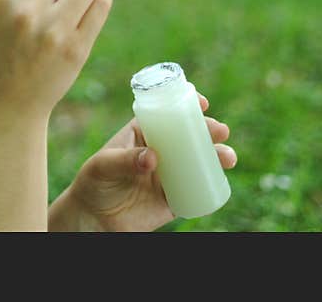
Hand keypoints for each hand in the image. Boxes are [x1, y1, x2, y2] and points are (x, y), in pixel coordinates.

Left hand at [61, 91, 236, 231]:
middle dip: (208, 129)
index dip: (184, 105)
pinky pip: (198, 189)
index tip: (201, 102)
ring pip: (199, 160)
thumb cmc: (94, 183)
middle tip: (219, 130)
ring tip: (227, 157)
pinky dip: (212, 184)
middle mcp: (159, 150)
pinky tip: (220, 180)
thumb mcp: (104, 165)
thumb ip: (125, 160)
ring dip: (218, 155)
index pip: (165, 113)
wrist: (94, 218)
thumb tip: (153, 158)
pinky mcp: (174, 197)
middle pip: (188, 134)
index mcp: (141, 132)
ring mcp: (168, 173)